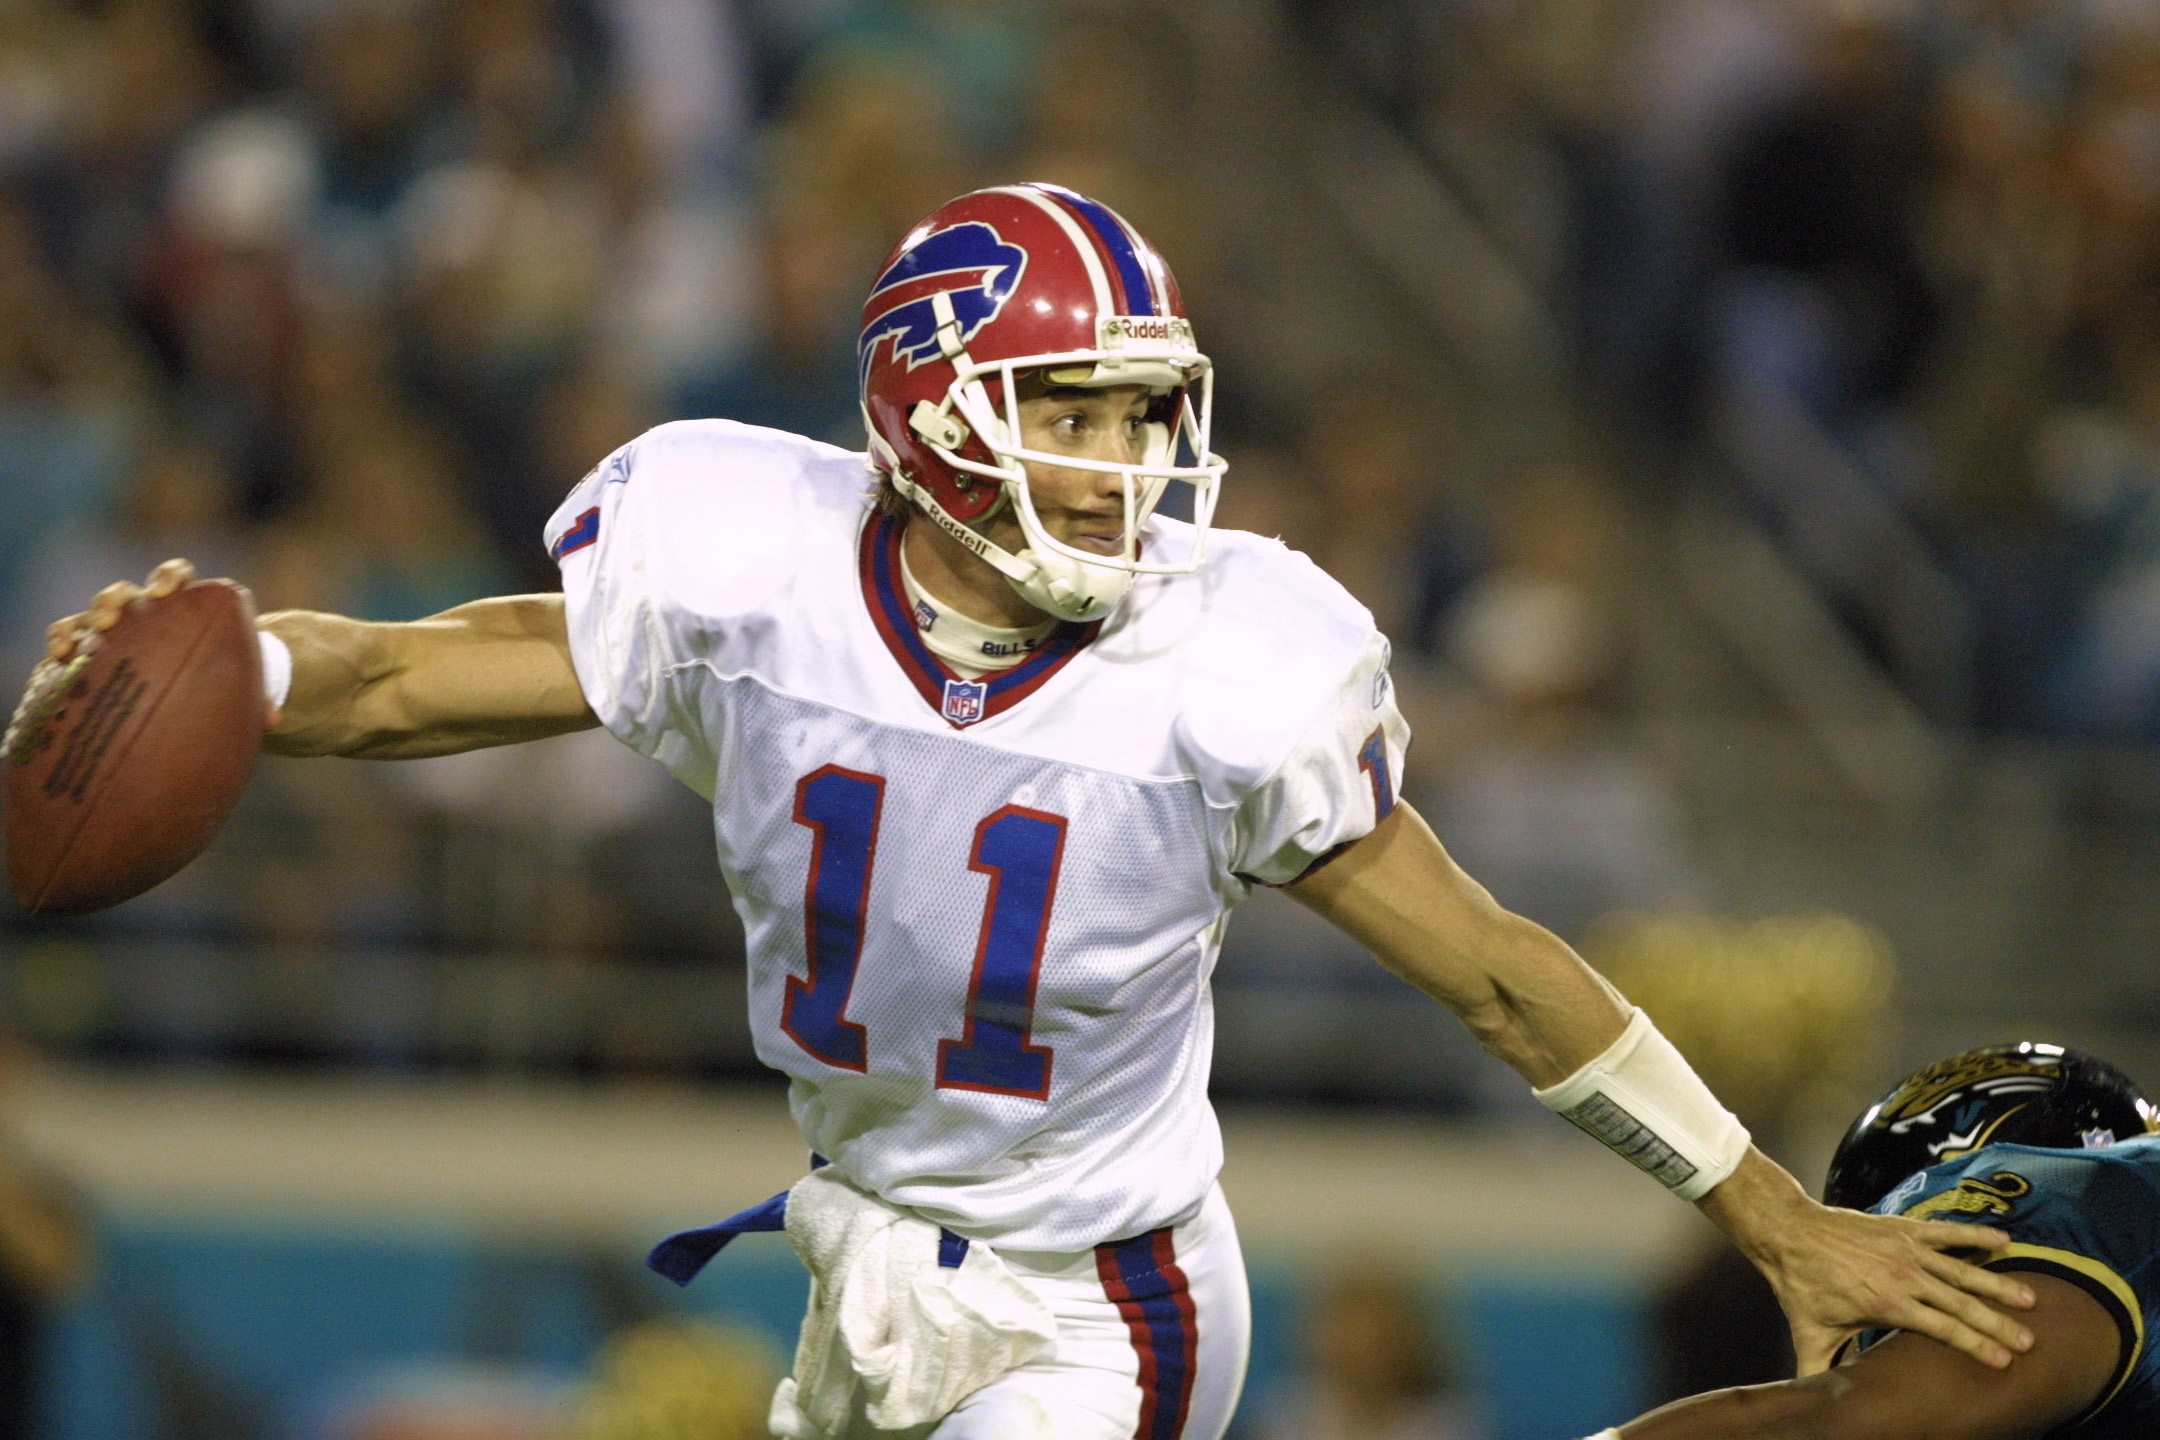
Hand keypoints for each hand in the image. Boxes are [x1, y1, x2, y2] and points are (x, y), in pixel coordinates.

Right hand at [34, 559, 278, 730]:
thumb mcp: (237, 683)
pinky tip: (58, 660)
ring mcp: (113, 627)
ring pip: (92, 613)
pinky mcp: (88, 647)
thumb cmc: (217, 676)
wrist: (188, 682)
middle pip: (124, 592)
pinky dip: (62, 643)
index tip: (166, 591)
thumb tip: (275, 720)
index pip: (176, 575)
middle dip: (114, 600)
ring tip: (79, 642)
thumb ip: (256, 696)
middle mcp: (143, 610)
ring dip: (84, 622)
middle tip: (112, 618)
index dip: (169, 576)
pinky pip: (69, 640)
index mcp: (182, 605)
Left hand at [1699, 1149, 2034, 1374]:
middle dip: (1997, 1323)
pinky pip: (1946, 1232)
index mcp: (1889, 1304)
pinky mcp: (1903, 1228)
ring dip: (1997, 1285)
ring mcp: (1906, 1250)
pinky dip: (1975, 1235)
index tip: (2005, 1360)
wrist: (1789, 1232)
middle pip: (1961, 1303)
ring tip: (2030, 1299)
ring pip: (1961, 1270)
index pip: (1943, 1329)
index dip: (1975, 1345)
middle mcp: (1905, 1277)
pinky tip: (2005, 1240)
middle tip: (2030, 1340)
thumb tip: (1812, 1404)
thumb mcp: (1810, 1332)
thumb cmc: (1801, 1284)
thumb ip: (1817, 1370)